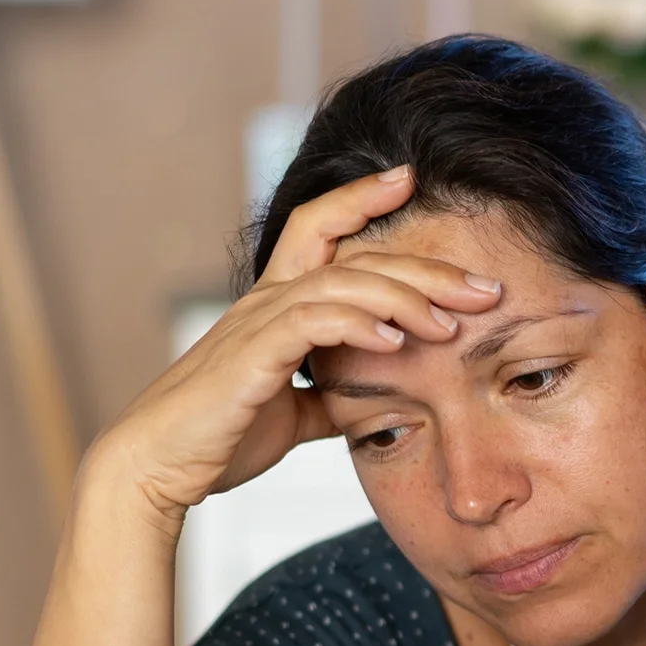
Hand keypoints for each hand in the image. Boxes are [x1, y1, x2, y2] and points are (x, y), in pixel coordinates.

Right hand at [92, 166, 503, 527]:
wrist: (158, 467)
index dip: (360, 196)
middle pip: (354, 256)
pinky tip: (396, 341)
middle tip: (487, 288)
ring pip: (342, 283)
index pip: (320, 228)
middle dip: (426, 266)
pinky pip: (312, 323)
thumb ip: (332, 395)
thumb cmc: (220, 438)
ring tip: (452, 324)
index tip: (409, 178)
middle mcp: (267, 301)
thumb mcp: (294, 414)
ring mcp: (257, 324)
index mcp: (277, 305)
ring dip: (405, 298)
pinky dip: (358, 326)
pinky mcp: (250, 357)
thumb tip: (370, 401)